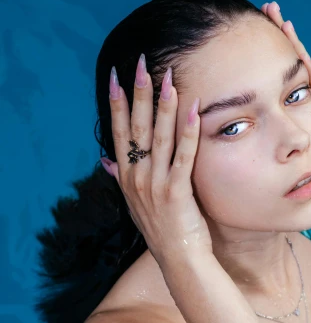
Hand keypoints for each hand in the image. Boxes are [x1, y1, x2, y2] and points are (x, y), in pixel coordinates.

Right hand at [101, 55, 212, 267]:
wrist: (178, 258)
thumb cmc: (161, 230)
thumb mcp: (135, 203)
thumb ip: (120, 178)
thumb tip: (105, 161)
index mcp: (126, 178)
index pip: (118, 132)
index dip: (117, 103)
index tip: (116, 76)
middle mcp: (136, 178)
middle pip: (136, 127)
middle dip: (139, 93)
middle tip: (141, 64)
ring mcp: (155, 184)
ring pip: (158, 136)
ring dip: (163, 104)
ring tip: (168, 77)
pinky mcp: (176, 191)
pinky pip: (183, 155)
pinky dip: (188, 131)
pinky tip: (192, 109)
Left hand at [261, 1, 310, 171]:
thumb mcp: (292, 131)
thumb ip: (279, 124)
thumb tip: (254, 127)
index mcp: (295, 92)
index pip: (281, 64)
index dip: (268, 46)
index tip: (253, 27)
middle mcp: (305, 83)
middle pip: (289, 51)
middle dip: (276, 28)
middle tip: (264, 6)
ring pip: (297, 53)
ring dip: (285, 32)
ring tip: (274, 10)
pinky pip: (306, 65)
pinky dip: (297, 49)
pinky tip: (287, 32)